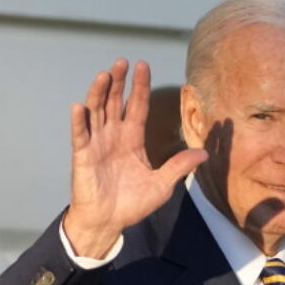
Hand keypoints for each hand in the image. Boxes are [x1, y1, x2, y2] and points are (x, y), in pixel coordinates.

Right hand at [64, 59, 206, 257]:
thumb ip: (179, 166)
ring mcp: (97, 144)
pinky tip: (80, 106)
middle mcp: (113, 136)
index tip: (143, 66)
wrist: (109, 221)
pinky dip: (79, 121)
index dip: (140, 87)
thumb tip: (205, 154)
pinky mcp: (83, 156)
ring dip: (99, 93)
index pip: (137, 107)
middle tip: (123, 62)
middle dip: (119, 82)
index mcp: (132, 140)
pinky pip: (80, 135)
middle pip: (115, 102)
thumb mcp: (162, 184)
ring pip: (96, 112)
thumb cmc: (132, 203)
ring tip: (105, 74)